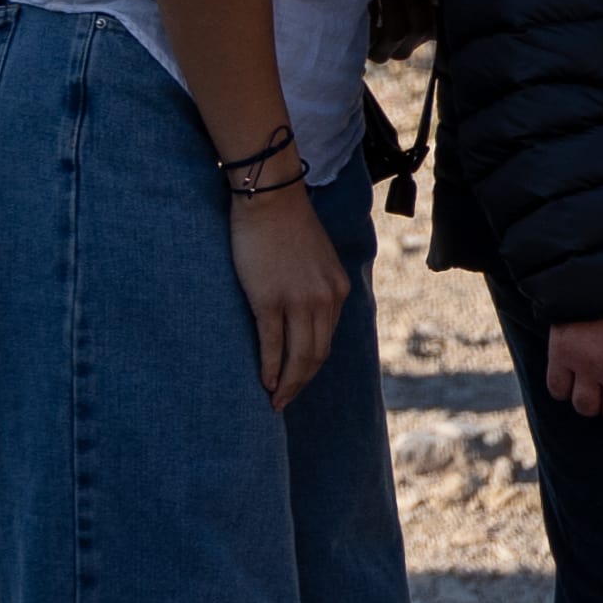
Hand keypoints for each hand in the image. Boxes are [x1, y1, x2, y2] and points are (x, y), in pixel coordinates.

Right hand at [227, 182, 350, 407]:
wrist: (271, 200)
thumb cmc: (287, 226)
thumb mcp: (316, 260)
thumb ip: (316, 287)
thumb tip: (303, 314)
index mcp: (338, 290)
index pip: (327, 339)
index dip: (311, 365)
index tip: (298, 380)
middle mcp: (325, 299)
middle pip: (317, 355)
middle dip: (301, 382)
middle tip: (284, 402)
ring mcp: (299, 301)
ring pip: (298, 356)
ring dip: (287, 383)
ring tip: (275, 400)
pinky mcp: (270, 300)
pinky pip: (273, 344)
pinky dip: (270, 368)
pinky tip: (264, 382)